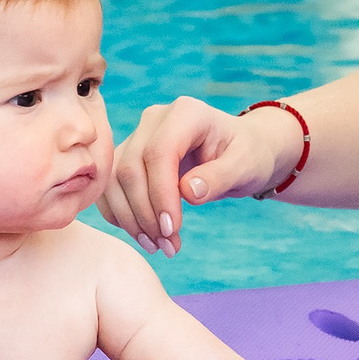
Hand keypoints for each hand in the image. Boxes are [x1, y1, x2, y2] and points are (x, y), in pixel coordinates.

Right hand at [100, 97, 299, 254]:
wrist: (239, 151)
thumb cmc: (247, 155)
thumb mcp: (246, 166)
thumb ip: (219, 177)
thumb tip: (188, 192)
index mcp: (186, 113)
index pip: (159, 153)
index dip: (160, 194)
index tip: (172, 229)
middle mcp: (155, 119)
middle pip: (130, 167)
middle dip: (145, 213)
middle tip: (168, 246)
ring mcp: (138, 136)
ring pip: (114, 179)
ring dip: (130, 218)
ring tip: (157, 246)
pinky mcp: (129, 156)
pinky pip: (110, 186)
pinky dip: (120, 214)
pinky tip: (142, 235)